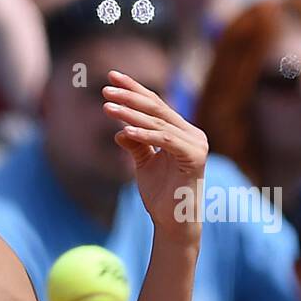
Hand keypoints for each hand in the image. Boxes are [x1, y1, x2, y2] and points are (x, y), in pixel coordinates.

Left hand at [102, 70, 207, 246]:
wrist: (174, 223)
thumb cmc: (161, 195)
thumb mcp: (143, 165)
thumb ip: (136, 145)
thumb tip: (120, 130)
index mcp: (181, 131)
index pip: (156, 104)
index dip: (134, 90)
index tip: (112, 77)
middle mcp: (191, 133)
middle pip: (157, 108)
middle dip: (129, 96)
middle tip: (105, 88)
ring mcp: (196, 144)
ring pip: (158, 123)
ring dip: (130, 114)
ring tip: (106, 106)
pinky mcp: (195, 157)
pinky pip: (165, 142)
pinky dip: (144, 135)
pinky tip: (124, 131)